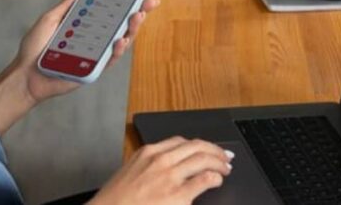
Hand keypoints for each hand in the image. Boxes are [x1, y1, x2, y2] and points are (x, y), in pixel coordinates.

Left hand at [0, 0, 160, 135]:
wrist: (25, 74)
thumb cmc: (34, 49)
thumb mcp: (51, 19)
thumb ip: (68, 3)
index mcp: (85, 25)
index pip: (109, 11)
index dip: (125, 1)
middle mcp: (93, 39)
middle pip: (120, 24)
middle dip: (137, 12)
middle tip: (147, 2)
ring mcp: (95, 54)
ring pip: (120, 41)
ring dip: (132, 28)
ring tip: (137, 16)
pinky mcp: (93, 69)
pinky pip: (110, 59)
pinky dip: (117, 50)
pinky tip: (121, 40)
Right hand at [89, 137, 233, 204]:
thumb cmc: (115, 201)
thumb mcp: (129, 174)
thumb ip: (148, 167)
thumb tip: (167, 169)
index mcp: (146, 153)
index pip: (179, 141)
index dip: (198, 144)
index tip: (205, 148)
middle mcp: (160, 160)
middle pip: (195, 146)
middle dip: (214, 150)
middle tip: (224, 155)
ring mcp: (169, 177)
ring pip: (203, 159)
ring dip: (219, 162)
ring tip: (226, 167)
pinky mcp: (178, 195)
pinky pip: (204, 179)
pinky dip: (215, 177)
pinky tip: (217, 180)